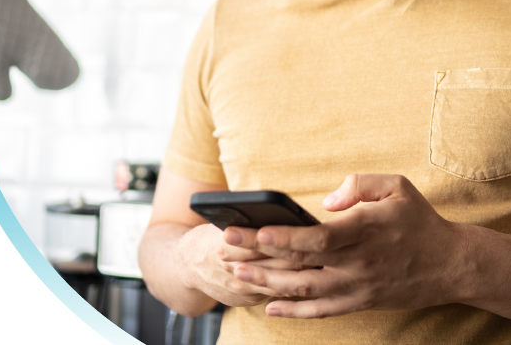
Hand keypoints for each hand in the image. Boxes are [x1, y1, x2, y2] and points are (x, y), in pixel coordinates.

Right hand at [176, 222, 311, 307]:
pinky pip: (273, 293)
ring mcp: (240, 288)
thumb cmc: (209, 236)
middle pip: (276, 264)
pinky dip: (290, 285)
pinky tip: (307, 278)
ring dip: (300, 275)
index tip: (310, 232)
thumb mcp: (223, 222)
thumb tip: (282, 210)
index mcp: (228, 244)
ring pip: (278, 282)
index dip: (290, 239)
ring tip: (323, 264)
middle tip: (326, 250)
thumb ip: (248, 220)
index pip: (265, 242)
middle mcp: (233, 268)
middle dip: (302, 258)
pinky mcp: (246, 300)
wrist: (184, 268)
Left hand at [222, 174, 465, 317]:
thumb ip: (359, 184)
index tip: (255, 233)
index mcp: (362, 231)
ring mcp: (355, 287)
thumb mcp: (397, 185)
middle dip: (258, 256)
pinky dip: (292, 312)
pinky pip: (319, 311)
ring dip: (266, 283)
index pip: (315, 239)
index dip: (283, 239)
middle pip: (299, 264)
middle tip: (227, 248)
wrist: (449, 264)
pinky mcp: (358, 302)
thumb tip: (327, 200)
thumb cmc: (419, 219)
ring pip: (302, 290)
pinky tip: (269, 306)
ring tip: (236, 273)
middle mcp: (355, 263)